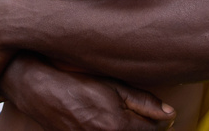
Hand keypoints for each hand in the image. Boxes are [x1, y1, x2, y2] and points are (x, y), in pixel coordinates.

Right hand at [1, 55, 175, 130]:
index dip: (160, 122)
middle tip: (144, 117)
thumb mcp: (113, 85)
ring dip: (129, 129)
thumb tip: (170, 113)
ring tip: (121, 118)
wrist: (39, 89)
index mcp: (118, 126)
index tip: (159, 114)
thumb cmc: (76, 82)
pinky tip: (107, 122)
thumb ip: (143, 101)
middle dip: (145, 128)